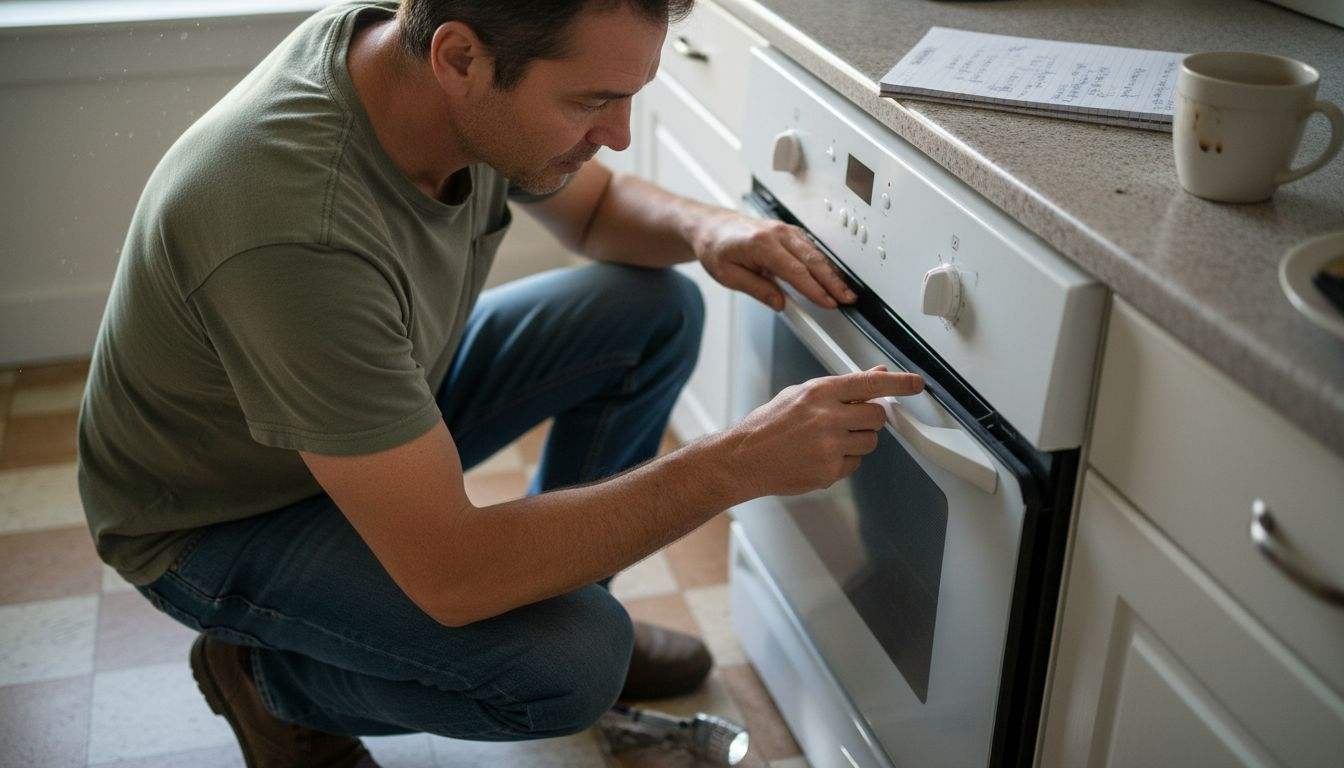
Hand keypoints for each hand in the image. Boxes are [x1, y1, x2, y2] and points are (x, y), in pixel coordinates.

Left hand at [694, 210, 855, 310]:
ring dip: (832, 273)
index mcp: (761, 243)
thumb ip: (757, 289)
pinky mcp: (788, 232)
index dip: (815, 290)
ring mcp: (784, 230)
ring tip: (844, 291)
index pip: (796, 271)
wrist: (710, 227)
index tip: (827, 302)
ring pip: (816, 253)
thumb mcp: (729, 276)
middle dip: (833, 282)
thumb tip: (780, 303)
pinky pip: (811, 248)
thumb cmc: (715, 247)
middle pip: (813, 260)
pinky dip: (824, 263)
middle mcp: (777, 233)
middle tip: (846, 298)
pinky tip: (831, 275)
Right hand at [723, 367, 924, 497]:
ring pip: (869, 442)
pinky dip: (842, 461)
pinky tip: (818, 456)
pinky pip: (854, 464)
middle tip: (850, 421)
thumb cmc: (767, 426)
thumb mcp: (800, 395)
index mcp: (819, 393)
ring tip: (826, 440)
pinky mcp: (829, 471)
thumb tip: (874, 376)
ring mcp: (830, 446)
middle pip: (877, 416)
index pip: (870, 383)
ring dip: (856, 441)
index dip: (899, 383)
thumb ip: (840, 388)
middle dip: (869, 419)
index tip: (915, 384)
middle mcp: (827, 418)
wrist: (744, 458)